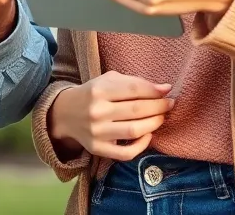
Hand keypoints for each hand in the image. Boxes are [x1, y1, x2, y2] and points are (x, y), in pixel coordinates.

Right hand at [48, 71, 174, 160]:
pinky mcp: (97, 149)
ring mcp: (97, 132)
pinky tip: (148, 135)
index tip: (168, 91)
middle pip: (136, 109)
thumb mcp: (108, 81)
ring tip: (161, 117)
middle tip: (169, 104)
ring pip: (134, 130)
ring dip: (154, 124)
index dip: (154, 91)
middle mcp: (97, 111)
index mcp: (99, 90)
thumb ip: (135, 83)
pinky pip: (126, 153)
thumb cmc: (93, 94)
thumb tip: (165, 89)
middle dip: (158, 107)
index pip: (134, 89)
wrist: (65, 113)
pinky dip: (142, 145)